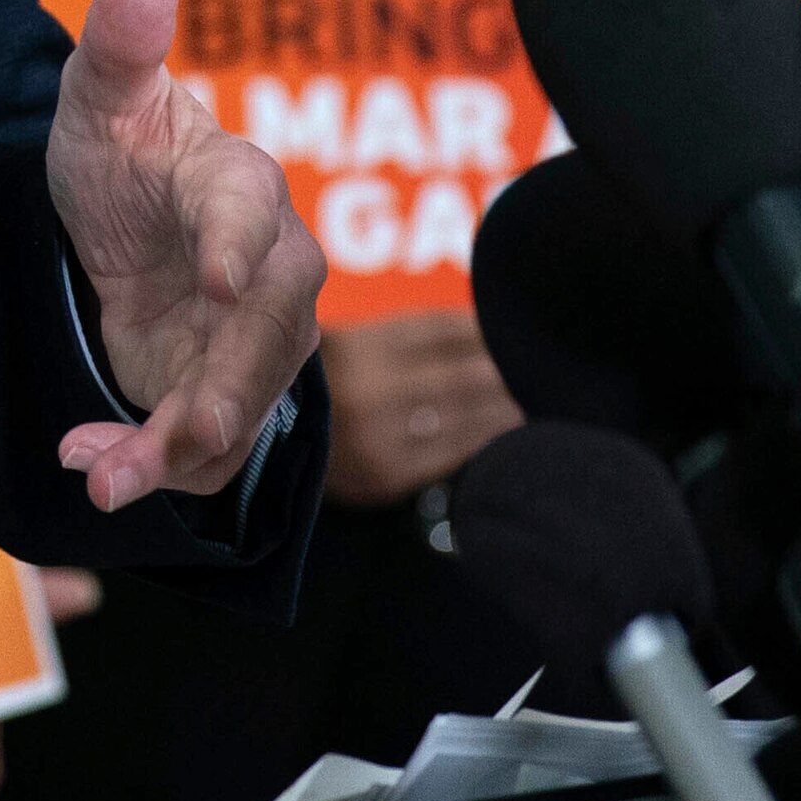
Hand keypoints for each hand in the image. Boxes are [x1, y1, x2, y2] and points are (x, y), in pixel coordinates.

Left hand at [44, 0, 327, 509]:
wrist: (119, 225)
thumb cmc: (123, 152)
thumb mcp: (99, 100)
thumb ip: (121, 39)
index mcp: (239, 184)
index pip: (252, 215)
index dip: (240, 248)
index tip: (220, 281)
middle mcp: (270, 269)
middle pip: (271, 334)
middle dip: (229, 386)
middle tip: (188, 428)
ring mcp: (255, 340)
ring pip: (242, 405)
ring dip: (177, 449)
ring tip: (103, 474)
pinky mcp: (226, 393)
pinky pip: (208, 447)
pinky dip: (150, 464)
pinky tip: (92, 461)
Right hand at [322, 311, 520, 507]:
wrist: (266, 452)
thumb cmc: (316, 388)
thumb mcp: (341, 344)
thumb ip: (395, 335)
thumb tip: (476, 325)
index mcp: (352, 347)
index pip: (438, 330)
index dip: (480, 328)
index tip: (509, 324)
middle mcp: (366, 391)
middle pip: (460, 372)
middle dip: (503, 366)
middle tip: (535, 359)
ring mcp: (378, 437)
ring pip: (464, 413)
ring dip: (506, 400)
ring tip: (532, 389)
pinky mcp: (388, 475)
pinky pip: (454, 450)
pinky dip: (489, 433)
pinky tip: (509, 422)